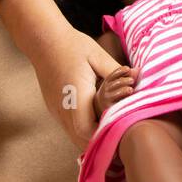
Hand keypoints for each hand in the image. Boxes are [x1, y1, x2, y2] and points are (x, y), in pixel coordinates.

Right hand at [0, 0, 122, 150]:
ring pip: (73, 134)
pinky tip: (96, 123)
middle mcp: (62, 107)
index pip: (87, 130)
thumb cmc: (73, 45)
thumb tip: (138, 76)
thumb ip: (116, 71)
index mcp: (76, 96)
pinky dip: (82, 129)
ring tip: (110, 135)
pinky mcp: (53, 107)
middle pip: (79, 139)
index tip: (120, 135)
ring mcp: (55, 109)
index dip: (103, 136)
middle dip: (99, 142)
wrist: (43, 40)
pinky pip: (68, 126)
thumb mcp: (97, 56)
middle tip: (119, 141)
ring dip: (90, 137)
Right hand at [95, 66, 136, 116]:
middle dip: (124, 81)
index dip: (120, 71)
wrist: (101, 110)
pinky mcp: (109, 109)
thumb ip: (128, 76)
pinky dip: (123, 101)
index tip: (128, 69)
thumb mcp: (118, 84)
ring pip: (115, 94)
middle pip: (116, 83)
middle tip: (132, 80)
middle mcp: (105, 91)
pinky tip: (129, 101)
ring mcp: (107, 100)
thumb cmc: (114, 94)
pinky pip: (116, 105)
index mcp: (108, 83)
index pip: (113, 75)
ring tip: (130, 90)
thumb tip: (137, 69)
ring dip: (123, 90)